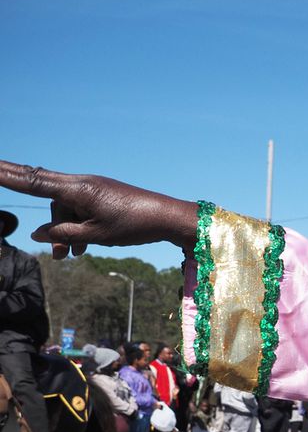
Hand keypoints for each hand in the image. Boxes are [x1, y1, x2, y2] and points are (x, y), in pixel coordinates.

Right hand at [0, 160, 198, 258]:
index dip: (7, 175)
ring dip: (64, 231)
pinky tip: (80, 250)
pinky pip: (79, 210)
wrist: (167, 217)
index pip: (33, 181)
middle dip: (45, 222)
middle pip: (48, 197)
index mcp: (77, 189)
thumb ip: (64, 234)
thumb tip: (38, 234)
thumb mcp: (95, 235)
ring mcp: (92, 189)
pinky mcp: (102, 196)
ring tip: (68, 256)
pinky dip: (76, 227)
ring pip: (64, 208)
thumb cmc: (132, 225)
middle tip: (44, 240)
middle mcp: (81, 183)